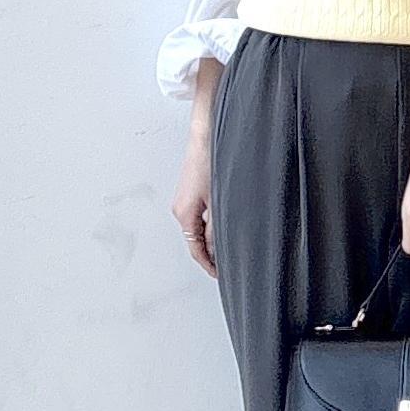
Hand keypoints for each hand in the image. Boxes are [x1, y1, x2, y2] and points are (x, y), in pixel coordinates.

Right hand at [171, 137, 216, 277]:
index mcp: (184, 214)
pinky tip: (223, 226)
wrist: (206, 136)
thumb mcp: (218, 201)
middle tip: (228, 264)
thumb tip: (215, 249)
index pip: (195, 249)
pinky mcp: (190, 193)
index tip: (219, 274)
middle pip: (195, 240)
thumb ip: (216, 228)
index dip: (208, 264)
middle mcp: (180, 210)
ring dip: (211, 239)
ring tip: (229, 247)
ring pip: (198, 228)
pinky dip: (209, 226)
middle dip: (210, 254)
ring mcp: (184, 201)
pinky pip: (199, 217)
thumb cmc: (211, 162)